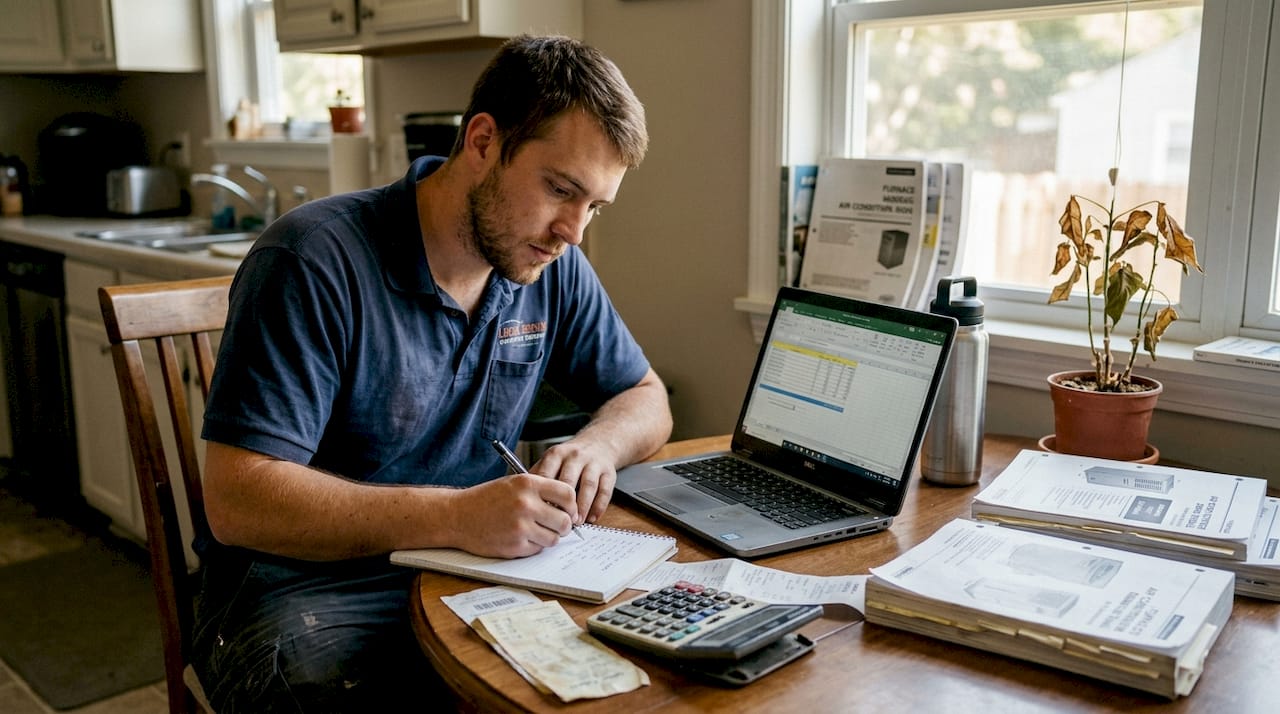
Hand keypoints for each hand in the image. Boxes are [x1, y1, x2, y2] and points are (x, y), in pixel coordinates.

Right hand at [447, 473, 577, 557]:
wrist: (457, 516)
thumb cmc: (486, 499)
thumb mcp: (513, 483)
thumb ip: (540, 490)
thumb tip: (569, 507)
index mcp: (527, 484)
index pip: (567, 494)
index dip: (571, 505)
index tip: (569, 511)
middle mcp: (526, 504)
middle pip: (564, 520)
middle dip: (563, 525)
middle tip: (555, 525)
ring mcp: (520, 527)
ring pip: (554, 539)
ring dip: (549, 537)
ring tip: (535, 531)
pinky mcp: (514, 546)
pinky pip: (538, 549)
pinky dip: (533, 546)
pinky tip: (520, 537)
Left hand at [530, 439, 617, 524]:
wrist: (599, 443)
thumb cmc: (570, 458)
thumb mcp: (551, 459)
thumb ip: (538, 475)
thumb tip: (523, 497)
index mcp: (557, 454)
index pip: (548, 474)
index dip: (544, 495)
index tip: (540, 512)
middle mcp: (575, 456)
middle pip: (568, 480)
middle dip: (563, 503)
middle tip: (558, 521)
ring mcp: (594, 464)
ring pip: (589, 486)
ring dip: (583, 506)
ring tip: (576, 522)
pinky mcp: (609, 473)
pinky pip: (605, 491)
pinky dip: (599, 506)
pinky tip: (592, 518)